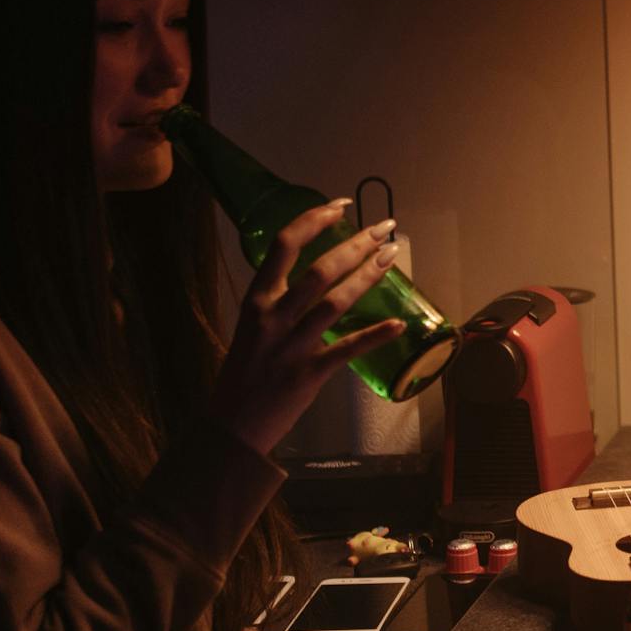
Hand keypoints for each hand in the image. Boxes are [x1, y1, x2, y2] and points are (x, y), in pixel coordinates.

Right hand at [210, 201, 406, 457]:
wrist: (231, 425)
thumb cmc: (244, 373)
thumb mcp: (251, 327)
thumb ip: (278, 302)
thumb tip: (313, 275)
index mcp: (256, 301)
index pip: (284, 246)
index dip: (313, 221)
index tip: (340, 205)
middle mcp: (272, 317)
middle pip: (319, 269)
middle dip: (356, 244)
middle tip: (384, 227)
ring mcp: (291, 345)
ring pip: (335, 302)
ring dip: (368, 276)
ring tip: (392, 256)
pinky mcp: (308, 373)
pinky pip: (347, 350)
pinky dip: (375, 335)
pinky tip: (399, 324)